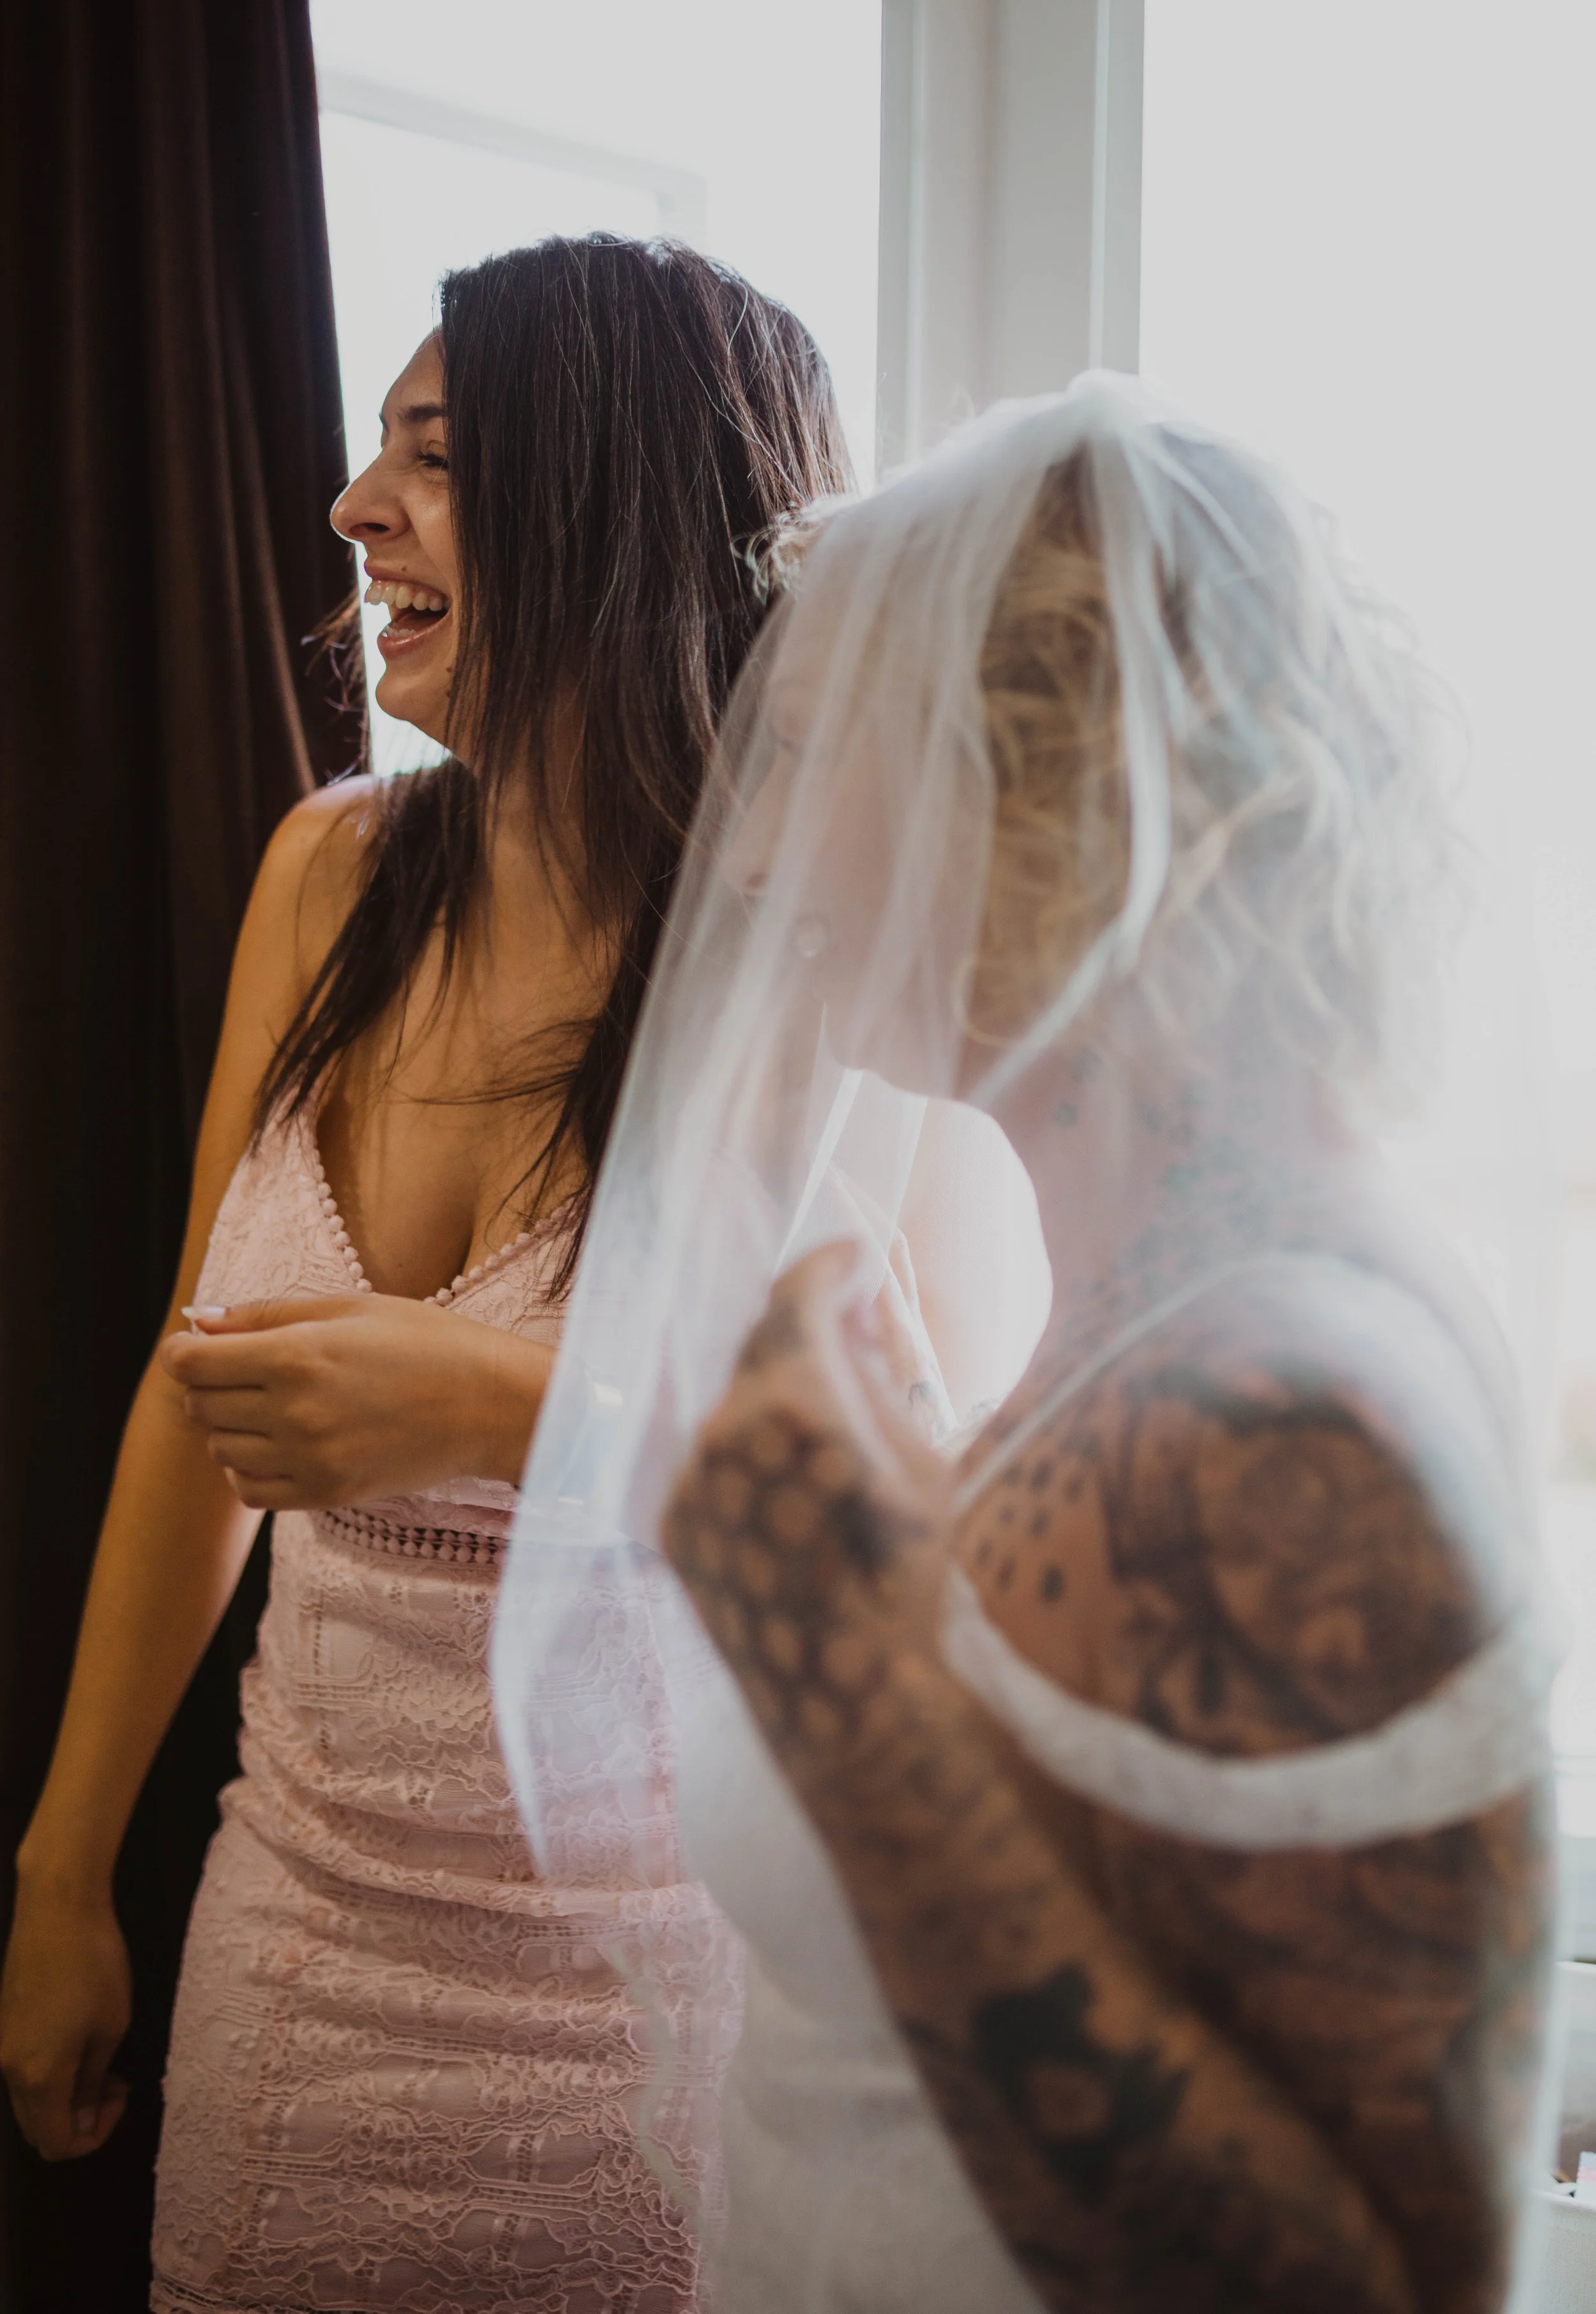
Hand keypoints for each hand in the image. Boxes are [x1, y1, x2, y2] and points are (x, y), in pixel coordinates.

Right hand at [0, 1880, 130, 2159]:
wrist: (57, 1908)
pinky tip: (77, 2045)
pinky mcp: (1, 2024)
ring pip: (27, 2102)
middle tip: (113, 2086)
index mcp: (36, 2078)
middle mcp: (6, 2071)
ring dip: (63, 2098)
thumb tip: (85, 2117)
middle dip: (78, 2121)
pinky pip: (20, 2072)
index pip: (56, 2144)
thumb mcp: (110, 2027)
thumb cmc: (94, 1964)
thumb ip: (93, 2083)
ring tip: (101, 2065)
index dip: (94, 2136)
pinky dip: (48, 2074)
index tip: (120, 2099)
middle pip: (36, 2129)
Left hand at [159, 1294, 552, 1508]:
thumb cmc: (426, 1341)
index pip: (191, 1364)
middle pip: (200, 1407)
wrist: (490, 1403)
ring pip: (221, 1451)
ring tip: (269, 1407)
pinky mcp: (327, 1492)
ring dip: (229, 1428)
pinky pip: (250, 1491)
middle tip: (243, 1370)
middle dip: (208, 1386)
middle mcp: (294, 1411)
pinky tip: (275, 1446)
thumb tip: (198, 1321)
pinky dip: (246, 1470)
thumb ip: (266, 1315)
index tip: (197, 1346)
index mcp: (296, 1356)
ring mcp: (310, 1458)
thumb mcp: (349, 1308)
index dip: (182, 1351)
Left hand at [663, 1241, 953, 1761]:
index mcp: (795, 1398)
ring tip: (834, 1426)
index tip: (855, 1260)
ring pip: (735, 1406)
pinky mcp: (674, 1524)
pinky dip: (753, 1453)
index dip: (831, 1266)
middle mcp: (725, 1427)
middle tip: (856, 1334)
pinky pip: (715, 1463)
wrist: (845, 1695)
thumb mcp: (919, 1461)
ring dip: (781, 1396)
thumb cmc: (906, 1577)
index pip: (799, 1294)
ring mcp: (691, 1478)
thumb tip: (853, 1325)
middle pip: (764, 1345)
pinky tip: (797, 1485)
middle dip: (810, 1330)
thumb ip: (876, 1378)